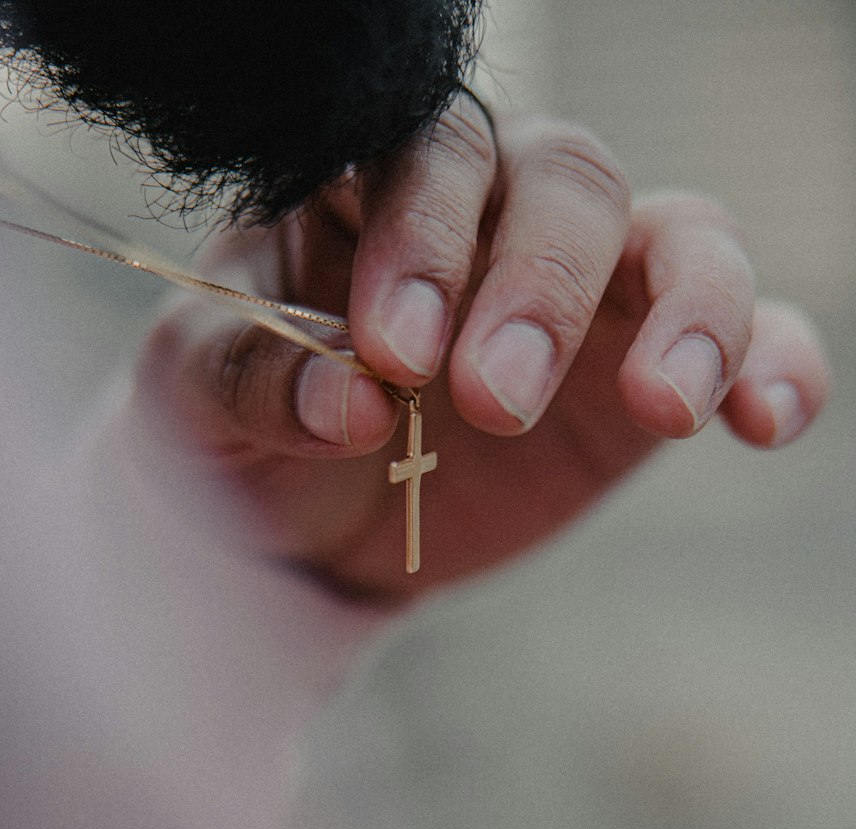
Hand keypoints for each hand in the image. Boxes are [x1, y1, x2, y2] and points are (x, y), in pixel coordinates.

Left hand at [135, 93, 829, 600]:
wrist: (300, 523)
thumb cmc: (244, 425)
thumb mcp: (200, 399)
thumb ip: (257, 379)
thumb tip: (352, 400)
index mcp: (374, 186)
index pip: (425, 160)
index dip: (423, 241)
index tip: (396, 352)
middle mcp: (493, 210)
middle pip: (563, 181)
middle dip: (539, 287)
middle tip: (492, 400)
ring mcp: (583, 284)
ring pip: (676, 235)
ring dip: (687, 311)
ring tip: (668, 408)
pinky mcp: (643, 364)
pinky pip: (744, 334)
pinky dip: (771, 362)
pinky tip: (767, 420)